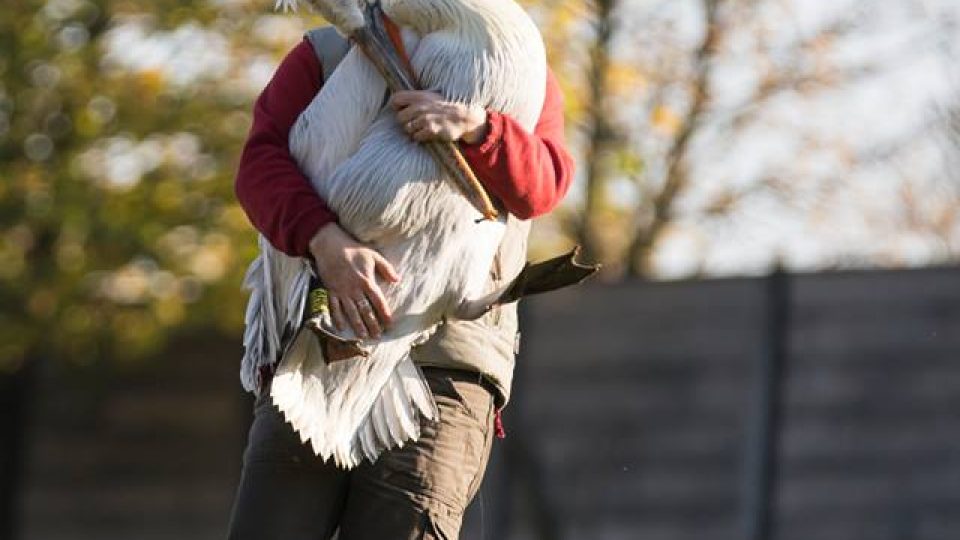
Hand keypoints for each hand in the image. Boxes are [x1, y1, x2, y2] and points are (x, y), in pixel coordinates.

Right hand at [307, 222, 399, 338]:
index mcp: (366, 281)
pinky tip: (341, 328)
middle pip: (365, 310)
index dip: (384, 313)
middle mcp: (354, 289)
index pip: (378, 301)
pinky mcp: (331, 290)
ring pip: (350, 312)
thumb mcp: (373, 255)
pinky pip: (334, 307)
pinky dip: (337, 318)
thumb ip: (386, 268)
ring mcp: (341, 291)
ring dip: (357, 325)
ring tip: (362, 336)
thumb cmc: (354, 249)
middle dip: (372, 324)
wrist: (330, 245)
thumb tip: (397, 280)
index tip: (389, 324)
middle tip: (377, 336)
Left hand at [390, 90, 488, 143]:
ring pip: (407, 129)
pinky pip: (417, 137)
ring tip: (424, 128)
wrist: (464, 117)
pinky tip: (429, 133)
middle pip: (399, 118)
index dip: (396, 107)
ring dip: (414, 131)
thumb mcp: (430, 97)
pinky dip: (421, 137)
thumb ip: (414, 99)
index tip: (402, 111)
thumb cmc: (445, 107)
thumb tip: (395, 103)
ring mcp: (425, 118)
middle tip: (416, 122)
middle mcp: (420, 106)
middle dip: (406, 122)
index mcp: (419, 96)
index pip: (395, 99)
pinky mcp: (431, 129)